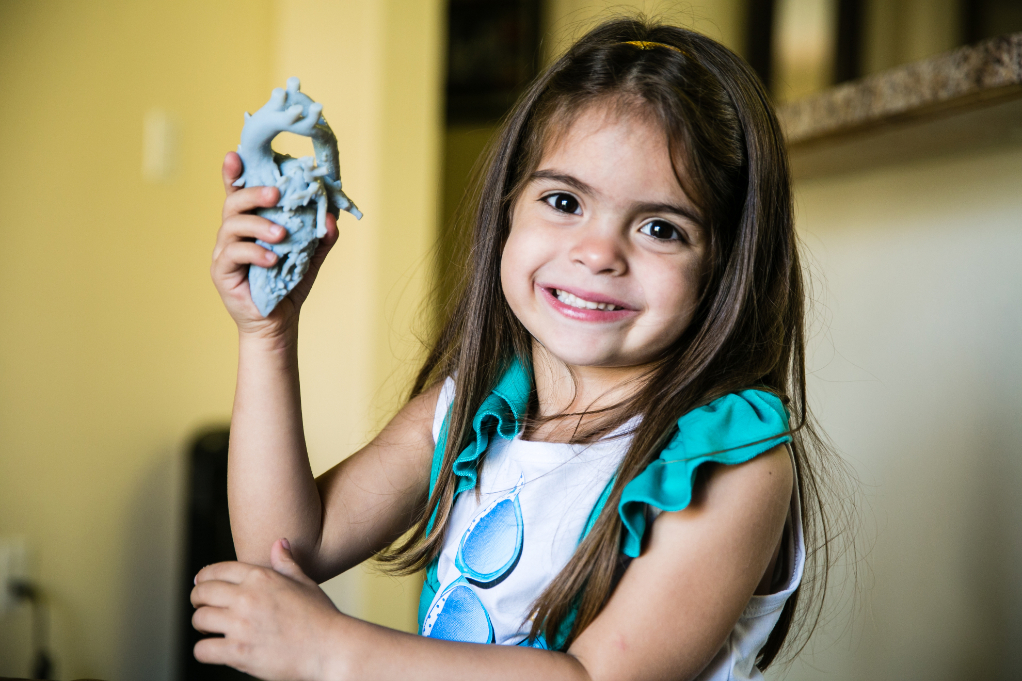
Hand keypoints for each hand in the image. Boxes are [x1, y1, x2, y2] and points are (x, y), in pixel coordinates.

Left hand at [191, 539, 342, 680]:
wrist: (332, 648)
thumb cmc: (321, 616)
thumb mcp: (305, 583)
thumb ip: (286, 563)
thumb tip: (279, 542)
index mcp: (261, 577)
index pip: (217, 570)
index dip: (204, 577)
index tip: (201, 585)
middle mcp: (247, 597)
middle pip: (202, 593)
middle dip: (198, 600)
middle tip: (202, 608)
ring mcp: (242, 625)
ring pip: (199, 620)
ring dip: (201, 626)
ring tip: (209, 630)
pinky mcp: (239, 652)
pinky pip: (203, 650)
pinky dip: (205, 651)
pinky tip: (214, 650)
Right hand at [211, 152, 338, 339]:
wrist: (278, 322)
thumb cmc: (288, 284)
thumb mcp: (311, 257)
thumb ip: (321, 236)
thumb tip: (333, 217)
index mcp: (251, 222)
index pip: (239, 192)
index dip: (235, 172)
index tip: (236, 154)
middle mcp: (233, 232)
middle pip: (234, 203)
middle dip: (254, 194)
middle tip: (276, 195)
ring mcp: (224, 251)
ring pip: (231, 225)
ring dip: (258, 225)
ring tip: (281, 235)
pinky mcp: (222, 271)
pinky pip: (233, 254)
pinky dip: (254, 253)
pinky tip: (272, 259)